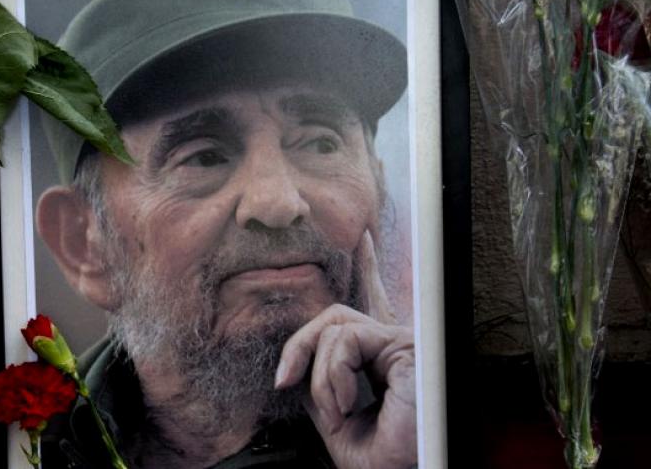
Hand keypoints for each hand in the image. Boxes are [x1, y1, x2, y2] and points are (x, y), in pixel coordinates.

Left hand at [274, 232, 416, 468]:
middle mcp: (392, 344)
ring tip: (339, 411)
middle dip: (299, 344)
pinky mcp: (403, 344)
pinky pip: (344, 340)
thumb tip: (299, 366)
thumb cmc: (381, 454)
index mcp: (380, 358)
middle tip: (284, 379)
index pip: (372, 302)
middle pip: (334, 316)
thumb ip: (319, 384)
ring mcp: (399, 341)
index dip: (368, 267)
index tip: (363, 239)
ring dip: (322, 377)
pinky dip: (335, 376)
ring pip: (333, 327)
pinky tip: (349, 404)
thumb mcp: (335, 418)